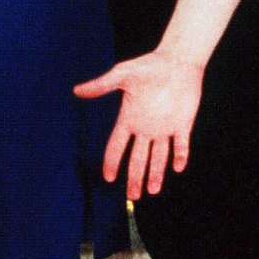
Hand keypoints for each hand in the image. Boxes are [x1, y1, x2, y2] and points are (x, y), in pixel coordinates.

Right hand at [74, 51, 204, 200]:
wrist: (177, 61)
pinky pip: (181, 145)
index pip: (117, 145)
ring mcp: (165, 128)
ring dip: (156, 173)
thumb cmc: (148, 66)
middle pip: (138, 158)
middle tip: (132, 196)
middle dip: (135, 177)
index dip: (112, 161)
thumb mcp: (122, 75)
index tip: (108, 177)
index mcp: (129, 118)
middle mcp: (145, 128)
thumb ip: (102, 85)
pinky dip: (180, 156)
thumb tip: (76, 90)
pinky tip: (177, 167)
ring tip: (151, 190)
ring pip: (159, 157)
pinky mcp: (183, 125)